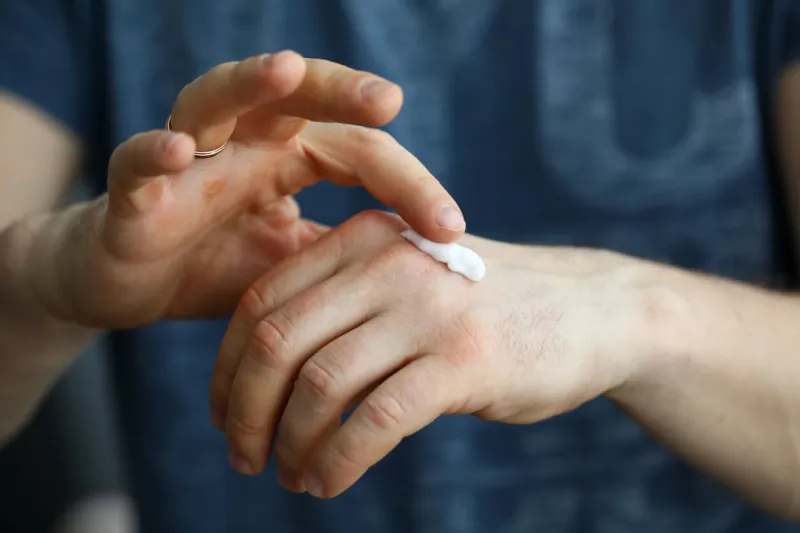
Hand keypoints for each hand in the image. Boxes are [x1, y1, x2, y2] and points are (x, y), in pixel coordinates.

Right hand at [22, 51, 464, 328]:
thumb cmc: (217, 263)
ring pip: (215, 102)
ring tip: (283, 73)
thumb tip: (423, 269)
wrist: (132, 284)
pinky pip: (137, 162)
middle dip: (339, 91)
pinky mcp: (134, 192)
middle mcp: (244, 144)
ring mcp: (188, 162)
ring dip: (247, 85)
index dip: (409, 185)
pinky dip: (154, 153)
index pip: (360, 152)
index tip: (451, 229)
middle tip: (387, 99)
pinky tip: (178, 152)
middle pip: (295, 99)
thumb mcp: (296, 262)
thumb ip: (344, 253)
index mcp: (288, 158)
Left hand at [212, 210, 654, 496]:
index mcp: (362, 238)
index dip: (225, 368)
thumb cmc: (480, 304)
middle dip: (244, 411)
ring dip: (292, 444)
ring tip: (292, 476)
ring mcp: (428, 310)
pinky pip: (376, 421)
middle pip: (275, 342)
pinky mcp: (466, 361)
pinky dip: (339, 462)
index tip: (222, 415)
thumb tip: (253, 366)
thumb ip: (339, 300)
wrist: (589, 310)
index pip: (259, 301)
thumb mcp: (406, 277)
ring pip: (319, 386)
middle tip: (243, 457)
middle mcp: (388, 264)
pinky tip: (330, 483)